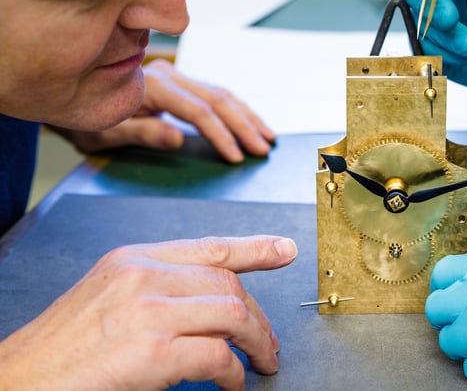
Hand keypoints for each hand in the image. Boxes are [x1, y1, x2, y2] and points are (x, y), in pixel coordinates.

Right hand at [0, 235, 296, 389]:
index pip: (208, 247)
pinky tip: (232, 383)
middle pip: (227, 283)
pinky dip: (234, 372)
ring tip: (260, 363)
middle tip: (267, 342)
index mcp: (132, 260)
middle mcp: (142, 275)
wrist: (17, 384)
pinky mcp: (152, 350)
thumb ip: (157, 292)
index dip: (254, 248)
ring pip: (232, 313)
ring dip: (255, 342)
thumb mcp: (109, 302)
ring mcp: (147, 310)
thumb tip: (208, 308)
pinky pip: (218, 355)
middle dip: (257, 314)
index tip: (284, 249)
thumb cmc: (62, 352)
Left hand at [54, 60, 275, 162]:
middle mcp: (169, 74)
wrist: (73, 95)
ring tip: (268, 138)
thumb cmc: (86, 121)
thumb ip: (142, 133)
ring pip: (223, 94)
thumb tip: (178, 138)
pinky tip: (253, 123)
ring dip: (248, 117)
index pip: (197, 111)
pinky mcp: (182, 83)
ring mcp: (177, 76)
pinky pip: (217, 94)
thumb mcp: (104, 134)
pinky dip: (239, 110)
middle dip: (243, 126)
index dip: (220, 135)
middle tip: (262, 150)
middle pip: (217, 99)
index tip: (236, 157)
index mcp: (152, 86)